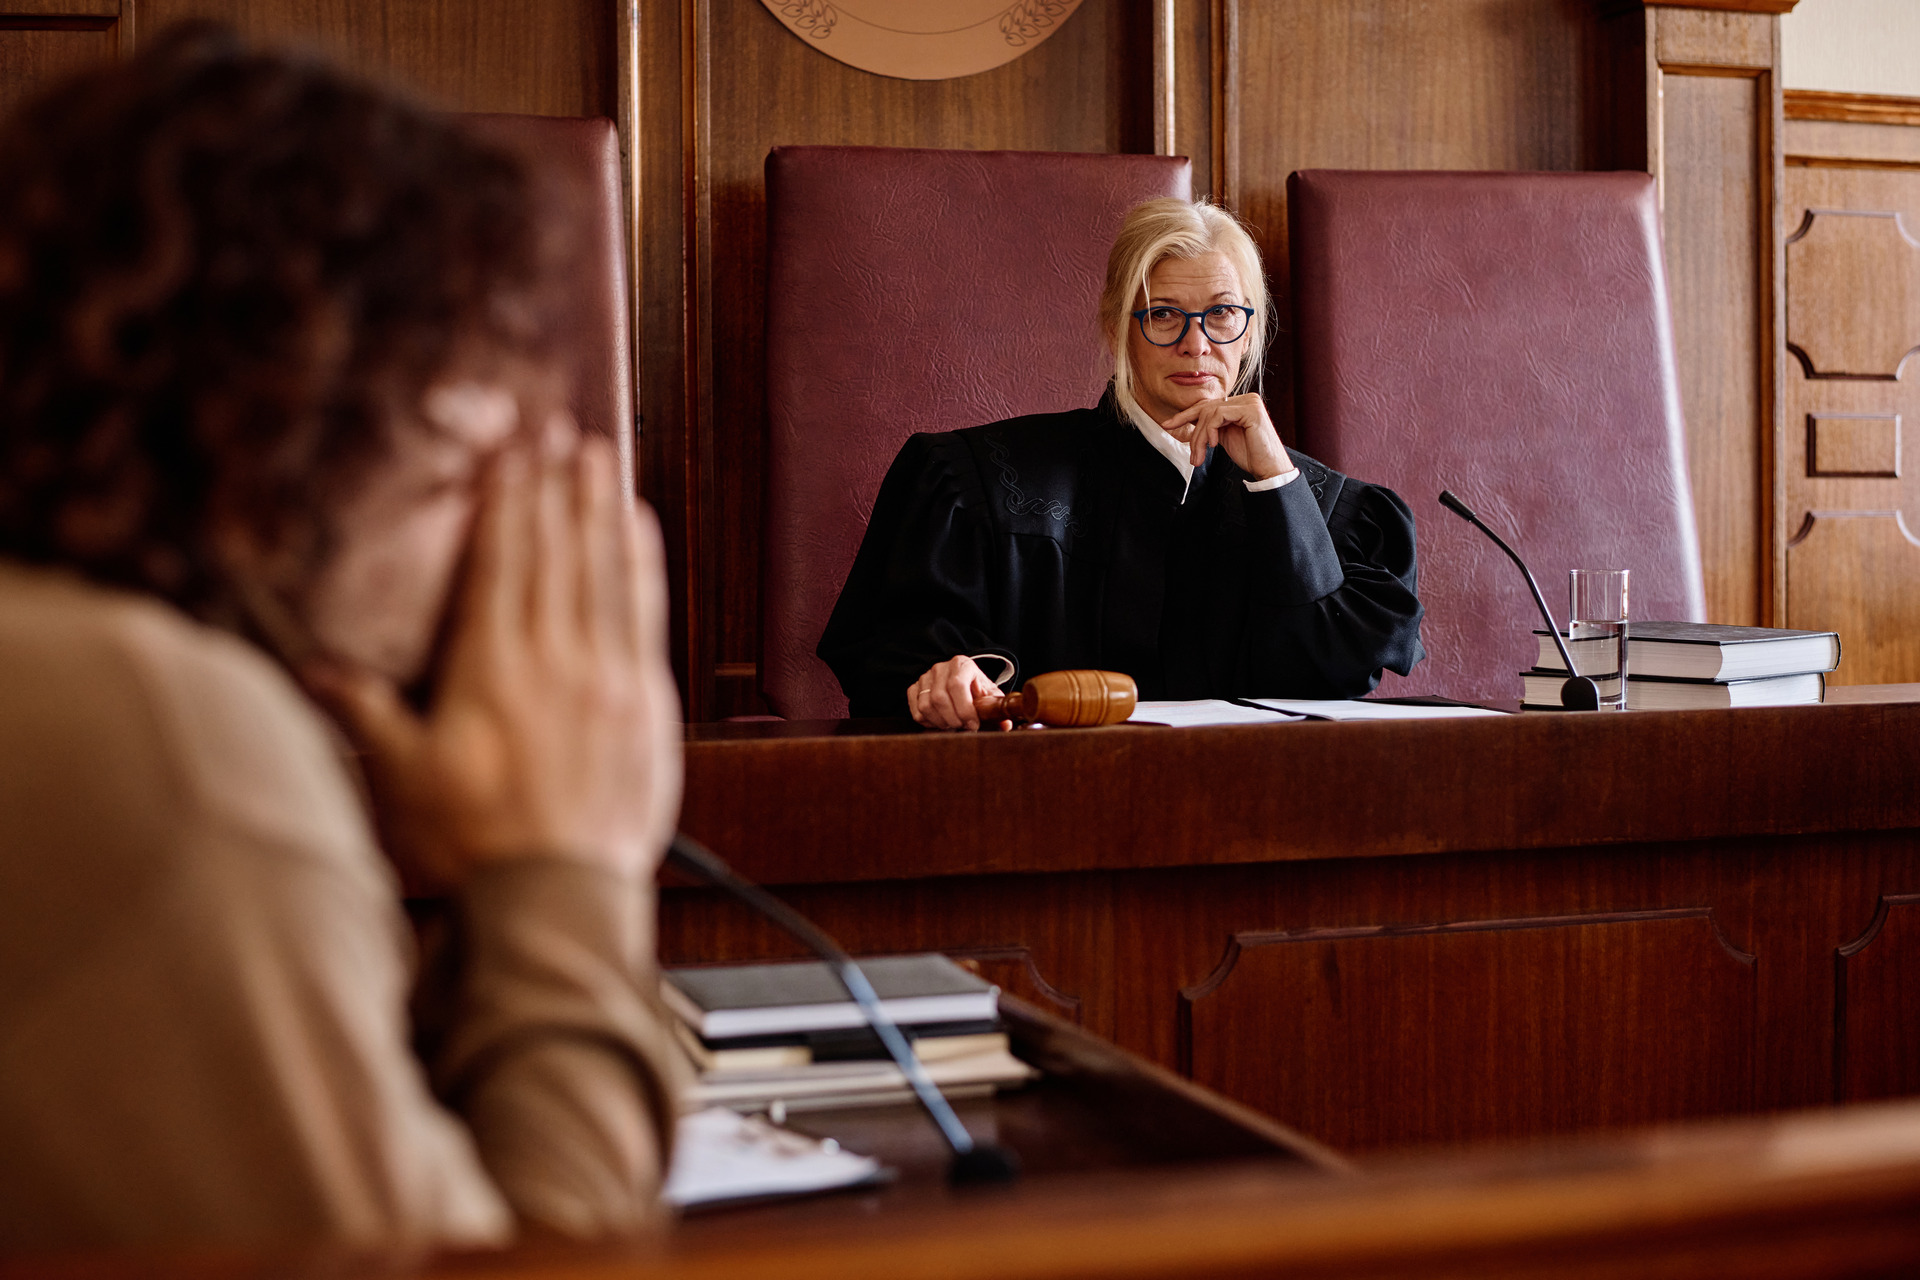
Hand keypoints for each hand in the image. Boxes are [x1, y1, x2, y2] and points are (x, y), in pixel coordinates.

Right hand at [307, 435, 682, 891]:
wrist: (560, 897)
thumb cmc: (477, 846)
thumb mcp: (404, 780)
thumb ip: (366, 714)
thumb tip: (316, 670)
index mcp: (492, 669)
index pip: (500, 563)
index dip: (505, 501)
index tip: (509, 453)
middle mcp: (554, 660)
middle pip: (555, 552)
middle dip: (553, 486)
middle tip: (557, 430)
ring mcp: (607, 677)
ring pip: (605, 571)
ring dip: (600, 509)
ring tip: (599, 456)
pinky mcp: (644, 702)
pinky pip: (645, 614)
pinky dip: (642, 564)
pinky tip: (639, 529)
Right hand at [908, 655, 1012, 731]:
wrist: (962, 681)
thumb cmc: (976, 690)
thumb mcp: (989, 695)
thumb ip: (997, 709)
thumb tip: (1005, 726)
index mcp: (961, 665)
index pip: (957, 685)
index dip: (964, 709)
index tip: (973, 724)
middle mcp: (940, 668)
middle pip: (939, 698)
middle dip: (953, 719)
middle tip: (963, 728)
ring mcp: (925, 677)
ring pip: (926, 706)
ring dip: (941, 722)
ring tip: (953, 726)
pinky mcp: (914, 688)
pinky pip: (916, 711)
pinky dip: (928, 722)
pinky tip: (941, 722)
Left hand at [1161, 393, 1294, 481]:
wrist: (1269, 469)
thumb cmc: (1250, 456)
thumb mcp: (1224, 438)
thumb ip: (1212, 427)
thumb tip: (1189, 423)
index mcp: (1239, 403)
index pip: (1207, 405)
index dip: (1186, 415)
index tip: (1167, 425)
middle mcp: (1246, 399)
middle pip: (1206, 408)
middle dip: (1193, 431)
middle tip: (1191, 454)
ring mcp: (1250, 402)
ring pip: (1210, 412)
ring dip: (1200, 437)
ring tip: (1199, 456)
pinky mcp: (1251, 410)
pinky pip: (1219, 414)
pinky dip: (1211, 430)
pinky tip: (1214, 444)